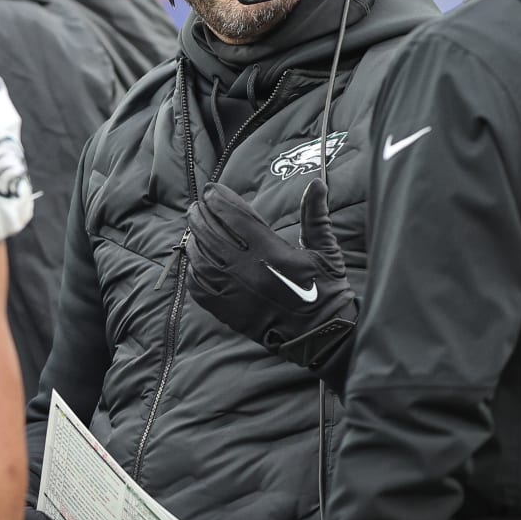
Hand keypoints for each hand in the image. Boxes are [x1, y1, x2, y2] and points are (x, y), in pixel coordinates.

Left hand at [185, 178, 356, 370]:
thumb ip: (316, 216)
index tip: (212, 190)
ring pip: (202, 259)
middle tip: (197, 206)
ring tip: (193, 229)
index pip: (234, 217)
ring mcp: (235, 292)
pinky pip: (200, 288)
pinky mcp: (229, 312)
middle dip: (201, 216)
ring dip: (194, 241)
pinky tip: (195, 261)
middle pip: (212, 234)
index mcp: (271, 252)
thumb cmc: (327, 291)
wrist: (322, 336)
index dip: (219, 200)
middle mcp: (248, 270)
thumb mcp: (325, 251)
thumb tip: (317, 183)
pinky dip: (193, 271)